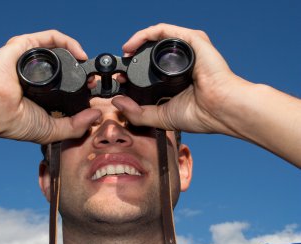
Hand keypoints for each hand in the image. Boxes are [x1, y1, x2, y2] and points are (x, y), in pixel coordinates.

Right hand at [0, 30, 100, 142]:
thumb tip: (96, 114)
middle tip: (93, 79)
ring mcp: (30, 59)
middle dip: (83, 70)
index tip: (94, 90)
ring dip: (77, 54)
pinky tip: (80, 54)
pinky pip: (51, 37)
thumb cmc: (15, 122)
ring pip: (59, 49)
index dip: (84, 85)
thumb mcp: (52, 129)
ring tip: (87, 66)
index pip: (67, 83)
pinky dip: (68, 42)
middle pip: (65, 64)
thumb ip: (76, 126)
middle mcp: (37, 73)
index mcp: (42, 91)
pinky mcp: (24, 45)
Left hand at [112, 23, 248, 136]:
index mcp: (176, 78)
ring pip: (155, 38)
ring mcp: (186, 49)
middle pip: (151, 52)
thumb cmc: (200, 114)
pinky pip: (162, 30)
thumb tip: (117, 102)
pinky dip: (143, 35)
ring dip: (136, 43)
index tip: (120, 80)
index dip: (132, 73)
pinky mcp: (191, 39)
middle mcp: (181, 60)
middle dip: (132, 58)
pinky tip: (131, 46)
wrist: (222, 109)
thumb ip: (138, 113)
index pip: (149, 69)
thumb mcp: (161, 116)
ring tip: (125, 55)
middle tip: (120, 69)